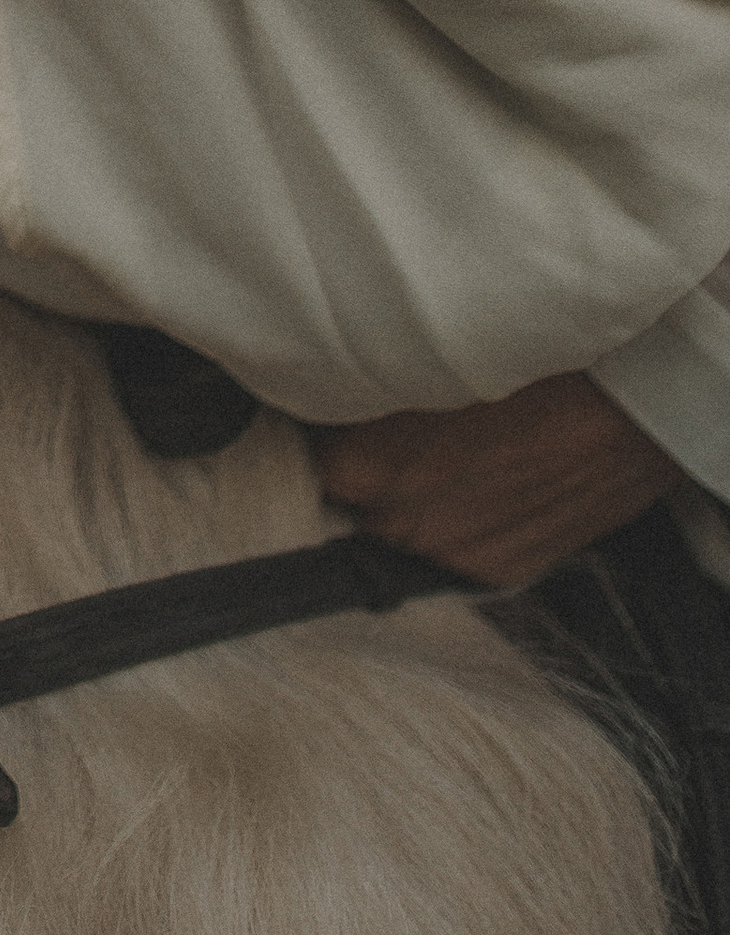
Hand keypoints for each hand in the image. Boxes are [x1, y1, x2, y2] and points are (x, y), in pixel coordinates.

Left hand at [310, 372, 681, 587]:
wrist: (625, 407)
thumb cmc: (527, 366)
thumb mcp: (425, 361)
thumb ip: (370, 389)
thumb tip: (337, 390)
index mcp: (361, 465)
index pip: (309, 460)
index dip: (325, 431)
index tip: (339, 412)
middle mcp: (395, 521)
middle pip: (353, 499)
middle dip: (367, 468)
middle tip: (399, 431)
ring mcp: (447, 555)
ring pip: (402, 527)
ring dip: (412, 500)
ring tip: (452, 456)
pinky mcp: (495, 573)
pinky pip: (453, 549)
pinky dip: (460, 521)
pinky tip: (487, 484)